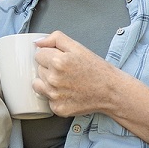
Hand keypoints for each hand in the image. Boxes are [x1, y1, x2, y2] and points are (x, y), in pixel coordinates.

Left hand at [33, 31, 148, 143]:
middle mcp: (53, 80)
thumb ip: (56, 39)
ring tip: (66, 82)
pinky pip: (47, 99)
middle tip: (67, 71)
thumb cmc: (97, 69)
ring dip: (48, 82)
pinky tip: (68, 93)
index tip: (61, 60)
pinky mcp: (58, 108)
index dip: (50, 55)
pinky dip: (55, 96)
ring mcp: (54, 96)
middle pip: (38, 69)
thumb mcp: (78, 47)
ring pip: (39, 84)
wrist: (111, 92)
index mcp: (58, 62)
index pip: (38, 54)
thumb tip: (37, 42)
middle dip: (49, 68)